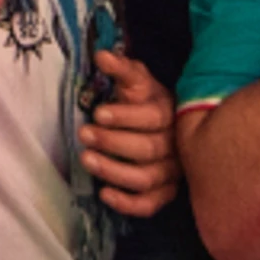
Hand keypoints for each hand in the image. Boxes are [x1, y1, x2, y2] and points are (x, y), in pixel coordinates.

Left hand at [79, 50, 179, 216]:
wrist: (168, 126)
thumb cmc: (146, 102)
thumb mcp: (137, 81)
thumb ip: (122, 69)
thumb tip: (103, 55)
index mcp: (170, 113)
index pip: (151, 118)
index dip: (125, 117)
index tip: (98, 113)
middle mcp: (175, 145)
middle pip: (147, 149)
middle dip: (112, 142)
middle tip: (84, 134)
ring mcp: (172, 172)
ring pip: (146, 178)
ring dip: (114, 171)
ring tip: (86, 160)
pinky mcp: (165, 193)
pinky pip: (150, 204)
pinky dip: (128, 203)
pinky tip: (104, 194)